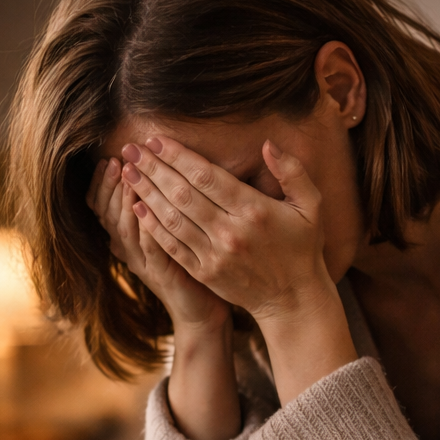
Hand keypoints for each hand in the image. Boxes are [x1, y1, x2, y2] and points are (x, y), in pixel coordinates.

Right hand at [86, 156, 228, 331]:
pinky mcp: (161, 275)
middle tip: (117, 160)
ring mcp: (143, 264)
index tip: (110, 158)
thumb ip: (159, 201)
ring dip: (125, 201)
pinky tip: (150, 208)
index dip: (102, 183)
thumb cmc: (190, 262)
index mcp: (127, 237)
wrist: (203, 308)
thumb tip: (158, 164)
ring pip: (124, 229)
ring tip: (130, 177)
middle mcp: (129, 250)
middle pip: (107, 214)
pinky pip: (150, 248)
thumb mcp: (169, 228)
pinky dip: (147, 228)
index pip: (101, 206)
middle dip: (111, 185)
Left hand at [120, 136, 328, 327]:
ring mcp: (215, 255)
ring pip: (172, 218)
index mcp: (254, 210)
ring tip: (128, 172)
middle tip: (132, 148)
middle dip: (154, 168)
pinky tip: (137, 206)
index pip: (207, 176)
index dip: (178, 156)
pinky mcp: (204, 273)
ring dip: (147, 193)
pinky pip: (172, 245)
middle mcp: (231, 232)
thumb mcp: (311, 205)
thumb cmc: (302, 247)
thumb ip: (293, 172)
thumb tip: (267, 144)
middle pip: (183, 194)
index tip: (157, 140)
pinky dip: (152, 225)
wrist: (293, 300)